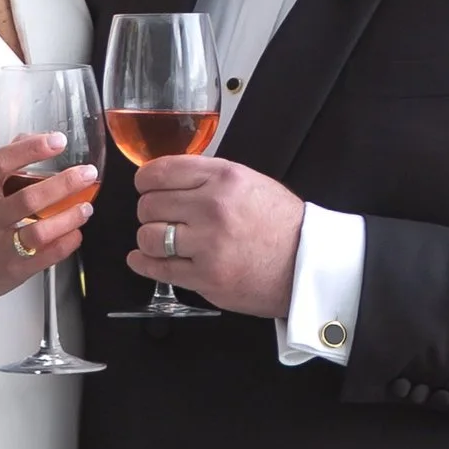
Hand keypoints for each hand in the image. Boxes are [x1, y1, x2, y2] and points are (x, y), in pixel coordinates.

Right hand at [0, 135, 99, 310]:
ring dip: (68, 218)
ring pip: (39, 232)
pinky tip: (75, 233)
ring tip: (85, 207)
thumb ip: (3, 166)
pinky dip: (65, 244)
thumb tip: (31, 138)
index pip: (1, 163)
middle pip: (28, 198)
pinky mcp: (12, 270)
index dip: (31, 149)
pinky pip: (45, 257)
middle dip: (63, 184)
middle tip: (87, 174)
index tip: (57, 141)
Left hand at [130, 156, 304, 317]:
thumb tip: (167, 178)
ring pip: (148, 236)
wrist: (305, 263)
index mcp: (224, 178)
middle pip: (149, 205)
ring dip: (149, 238)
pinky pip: (158, 268)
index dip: (145, 180)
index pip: (161, 171)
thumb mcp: (249, 182)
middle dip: (149, 211)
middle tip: (158, 217)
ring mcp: (208, 244)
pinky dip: (143, 263)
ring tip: (159, 239)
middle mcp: (213, 208)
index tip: (145, 186)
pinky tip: (143, 259)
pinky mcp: (205, 276)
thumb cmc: (281, 225)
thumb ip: (208, 177)